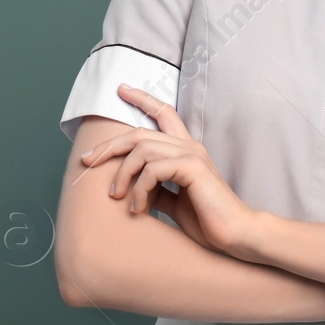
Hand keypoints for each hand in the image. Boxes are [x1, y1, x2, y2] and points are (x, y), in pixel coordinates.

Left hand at [80, 84, 259, 254]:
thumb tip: (131, 187)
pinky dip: (139, 189)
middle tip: (87, 160)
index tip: (121, 89)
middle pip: (140, 132)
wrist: (237, 236)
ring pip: (142, 149)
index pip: (164, 113)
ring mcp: (192, 154)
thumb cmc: (208, 221)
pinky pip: (153, 169)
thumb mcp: (174, 202)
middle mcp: (189, 146)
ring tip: (116, 196)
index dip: (142, 99)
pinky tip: (138, 208)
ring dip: (122, 173)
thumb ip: (156, 188)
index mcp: (186, 150)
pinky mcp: (193, 168)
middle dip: (109, 145)